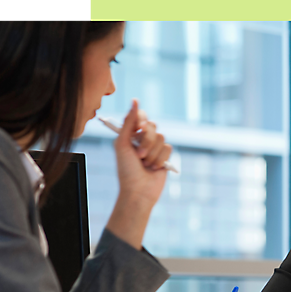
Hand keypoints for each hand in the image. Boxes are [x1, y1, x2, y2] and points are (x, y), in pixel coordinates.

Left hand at [105, 99, 172, 247]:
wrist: (139, 190)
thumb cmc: (126, 170)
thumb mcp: (122, 144)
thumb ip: (128, 122)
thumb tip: (135, 101)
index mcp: (130, 134)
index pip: (140, 116)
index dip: (141, 118)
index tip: (139, 126)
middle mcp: (143, 139)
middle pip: (153, 126)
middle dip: (146, 141)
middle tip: (139, 155)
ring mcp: (155, 147)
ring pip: (162, 137)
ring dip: (152, 153)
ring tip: (145, 164)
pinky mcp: (165, 156)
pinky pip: (168, 148)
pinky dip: (160, 159)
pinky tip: (154, 168)